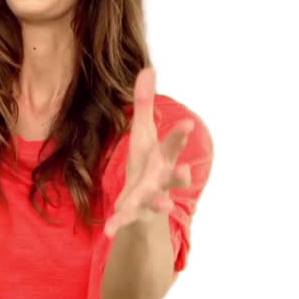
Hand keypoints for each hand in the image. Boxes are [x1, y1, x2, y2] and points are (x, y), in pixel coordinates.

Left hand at [104, 68, 194, 237]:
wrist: (146, 205)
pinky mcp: (133, 213)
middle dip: (179, 174)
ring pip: (157, 201)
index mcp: (162, 158)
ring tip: (165, 206)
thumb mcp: (143, 133)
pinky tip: (111, 230)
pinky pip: (126, 220)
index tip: (187, 124)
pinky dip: (120, 224)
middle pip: (172, 175)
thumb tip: (148, 67)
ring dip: (160, 203)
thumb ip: (144, 103)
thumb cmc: (147, 164)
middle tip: (185, 171)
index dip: (180, 136)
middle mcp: (161, 179)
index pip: (172, 145)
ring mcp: (150, 199)